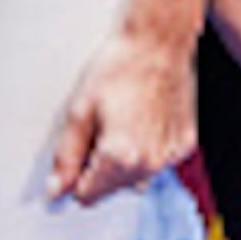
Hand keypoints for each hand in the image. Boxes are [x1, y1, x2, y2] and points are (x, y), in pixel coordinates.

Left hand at [47, 36, 192, 204]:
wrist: (158, 43)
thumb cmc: (117, 69)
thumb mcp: (79, 110)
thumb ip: (67, 156)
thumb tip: (56, 191)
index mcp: (119, 158)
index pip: (87, 196)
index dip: (76, 176)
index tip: (77, 153)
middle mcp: (149, 164)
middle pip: (112, 189)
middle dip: (100, 167)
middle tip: (100, 128)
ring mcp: (169, 156)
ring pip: (136, 179)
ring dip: (125, 162)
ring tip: (121, 122)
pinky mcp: (184, 144)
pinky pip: (158, 161)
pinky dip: (148, 148)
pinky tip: (143, 119)